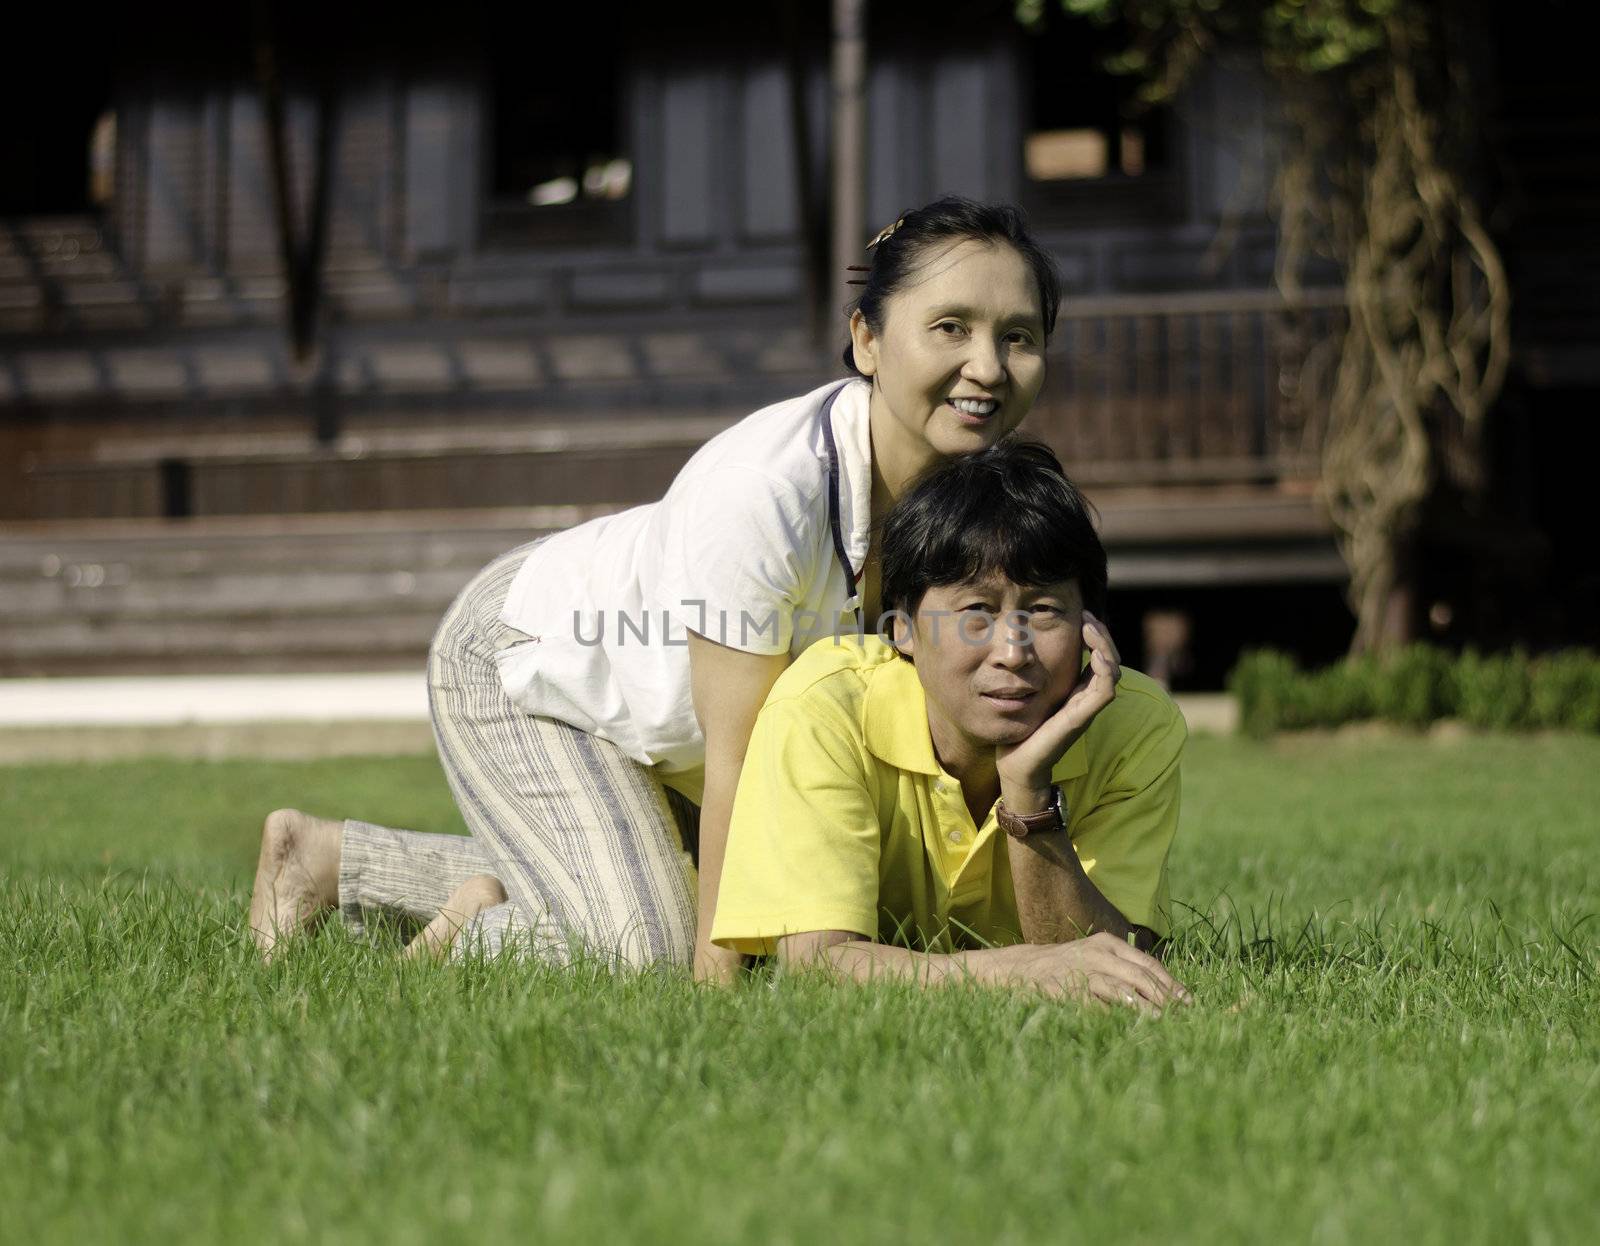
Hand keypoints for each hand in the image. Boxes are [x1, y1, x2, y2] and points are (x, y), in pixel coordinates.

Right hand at [990, 931, 1190, 1013]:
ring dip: (1144, 1008)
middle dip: (1163, 997)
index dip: (1170, 984)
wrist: (1025, 968)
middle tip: (1181, 1015)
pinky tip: (1127, 1029)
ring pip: (1120, 990)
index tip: (1188, 1002)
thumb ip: (1124, 968)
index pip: (1147, 964)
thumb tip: (1166, 993)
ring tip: (1162, 1021)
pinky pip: (1095, 1006)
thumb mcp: (1097, 957)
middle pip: (1138, 976)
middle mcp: (1097, 954)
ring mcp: (1081, 971)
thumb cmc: (1070, 966)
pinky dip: (1113, 1018)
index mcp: (1108, 944)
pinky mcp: (1066, 990)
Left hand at [995, 610, 1120, 799]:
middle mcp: (1085, 699)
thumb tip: (1019, 647)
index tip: (1082, 614)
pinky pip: (1104, 691)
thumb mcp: (1027, 695)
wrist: (1015, 766)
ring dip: (1105, 646)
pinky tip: (1094, 654)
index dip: (1095, 635)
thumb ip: (1031, 675)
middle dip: (1102, 635)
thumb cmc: (1019, 732)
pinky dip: (1104, 670)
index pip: (1098, 657)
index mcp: (1076, 692)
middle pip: (1110, 660)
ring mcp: (1086, 709)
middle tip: (1088, 615)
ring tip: (1091, 627)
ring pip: (1112, 671)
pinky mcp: (1080, 719)